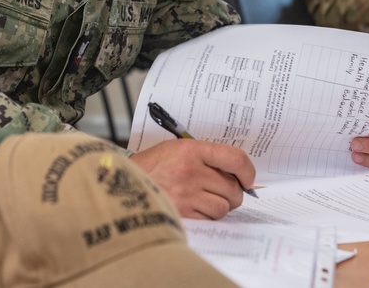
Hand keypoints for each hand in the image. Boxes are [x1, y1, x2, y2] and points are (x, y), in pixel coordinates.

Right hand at [129, 139, 255, 218]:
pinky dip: (207, 217)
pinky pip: (210, 219)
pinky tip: (195, 209)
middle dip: (233, 193)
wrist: (120, 185)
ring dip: (220, 206)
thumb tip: (237, 172)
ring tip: (206, 200)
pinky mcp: (182, 214)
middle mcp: (191, 171)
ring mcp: (186, 195)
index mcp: (191, 150)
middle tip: (222, 191)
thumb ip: (205, 157)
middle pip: (233, 188)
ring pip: (224, 207)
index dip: (248, 172)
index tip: (248, 179)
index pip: (235, 159)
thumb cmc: (150, 167)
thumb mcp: (175, 149)